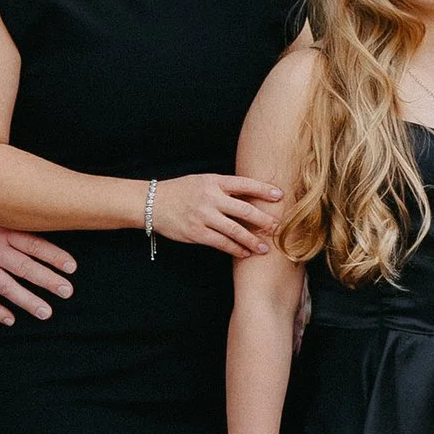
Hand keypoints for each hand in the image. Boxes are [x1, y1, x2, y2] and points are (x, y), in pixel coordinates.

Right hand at [0, 204, 79, 326]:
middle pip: (25, 268)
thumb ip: (11, 223)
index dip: (54, 256)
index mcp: (1, 232)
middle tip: (66, 291)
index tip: (72, 267)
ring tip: (45, 311)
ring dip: (27, 300)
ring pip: (7, 286)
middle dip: (48, 281)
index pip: (34, 245)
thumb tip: (37, 226)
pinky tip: (9, 319)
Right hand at [148, 171, 284, 257]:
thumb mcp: (202, 181)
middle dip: (264, 220)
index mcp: (214, 181)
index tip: (280, 195)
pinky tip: (245, 253)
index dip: (264, 190)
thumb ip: (223, 187)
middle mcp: (211, 198)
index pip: (245, 184)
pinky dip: (236, 249)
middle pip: (245, 210)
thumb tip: (250, 196)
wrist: (153, 202)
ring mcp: (204, 216)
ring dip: (252, 240)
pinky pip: (222, 243)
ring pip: (235, 230)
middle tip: (278, 227)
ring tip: (265, 248)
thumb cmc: (181, 191)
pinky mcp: (197, 233)